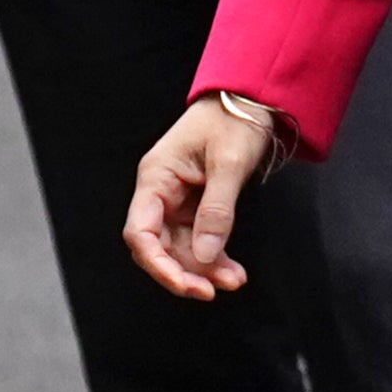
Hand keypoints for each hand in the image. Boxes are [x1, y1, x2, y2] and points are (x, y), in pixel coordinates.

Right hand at [124, 95, 276, 301]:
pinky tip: (231, 270)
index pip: (140, 232)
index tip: (186, 284)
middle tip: (212, 291)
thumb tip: (204, 256)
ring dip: (203, 269)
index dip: (157, 264)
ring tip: (233, 281)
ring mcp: (177, 200)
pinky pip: (198, 240)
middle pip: (157, 246)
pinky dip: (213, 257)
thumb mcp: (229, 164)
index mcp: (156, 177)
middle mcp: (160, 192)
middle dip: (183, 272)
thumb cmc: (234, 120)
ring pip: (180, 248)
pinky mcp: (195, 205)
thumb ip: (217, 211)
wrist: (251, 99)